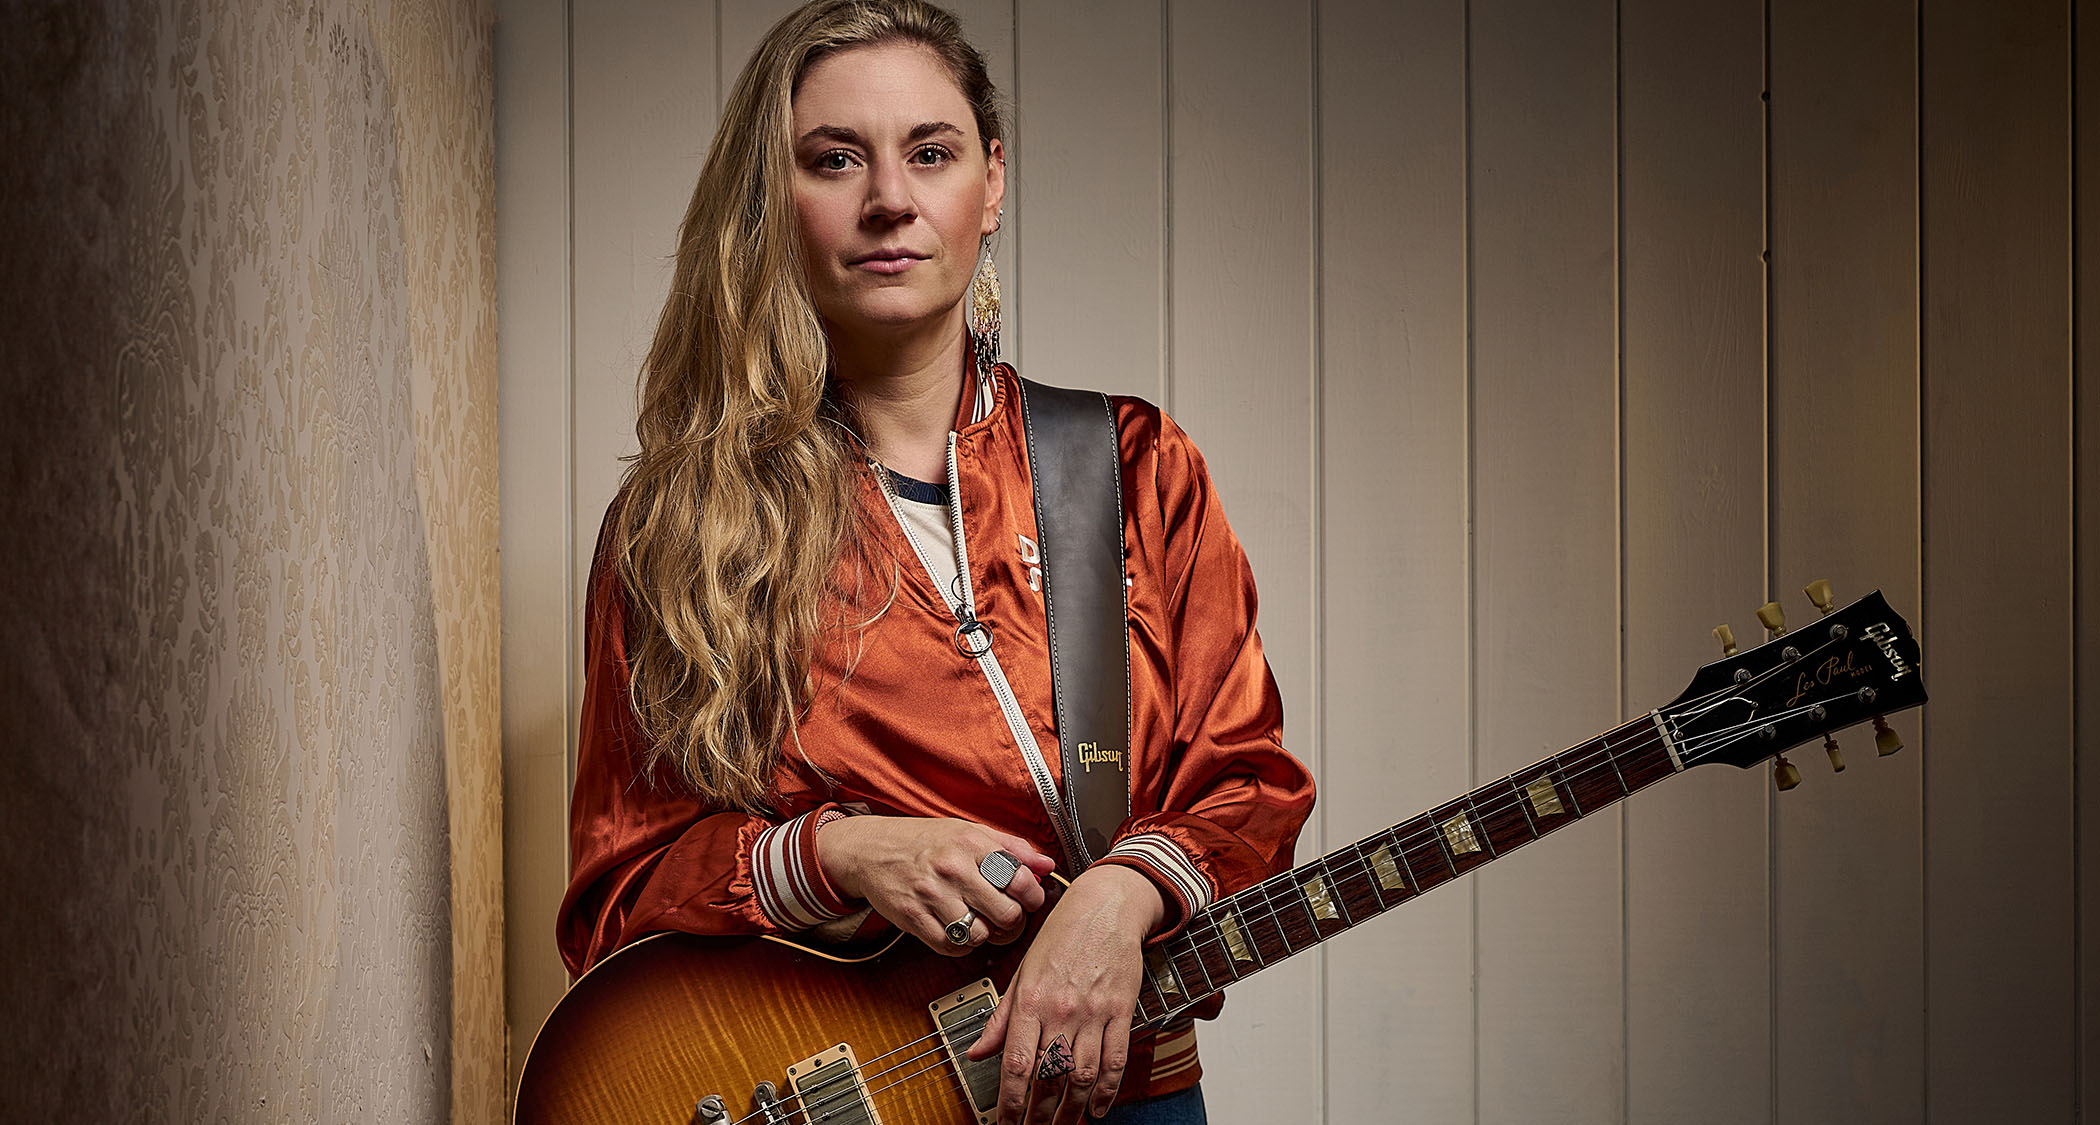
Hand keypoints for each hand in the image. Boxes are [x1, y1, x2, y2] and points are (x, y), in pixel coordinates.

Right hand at [814, 815, 1054, 952]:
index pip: (1020, 879)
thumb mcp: (969, 831)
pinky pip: (951, 946)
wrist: (871, 849)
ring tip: (981, 923)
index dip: (1033, 897)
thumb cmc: (923, 840)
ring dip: (985, 935)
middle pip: (1005, 913)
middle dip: (1013, 922)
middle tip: (1008, 918)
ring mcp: (931, 894)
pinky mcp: (913, 917)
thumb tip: (1046, 864)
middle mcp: (952, 868)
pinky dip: (961, 945)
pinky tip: (959, 930)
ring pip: (979, 934)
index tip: (1030, 901)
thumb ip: (1012, 847)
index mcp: (971, 843)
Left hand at [966, 864, 1166, 1122]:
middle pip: (1049, 1077)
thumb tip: (975, 1052)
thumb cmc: (1061, 935)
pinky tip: (1098, 1109)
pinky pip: (1115, 1059)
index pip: (1016, 1064)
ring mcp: (1093, 1012)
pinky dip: (1107, 1090)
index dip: (1010, 1103)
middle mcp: (1061, 1009)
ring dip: (1072, 1110)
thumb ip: (1000, 1017)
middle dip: (1040, 1115)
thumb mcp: (1021, 972)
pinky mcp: (1121, 1011)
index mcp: (1030, 1000)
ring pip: (1082, 1075)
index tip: (1005, 1124)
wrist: (1106, 905)